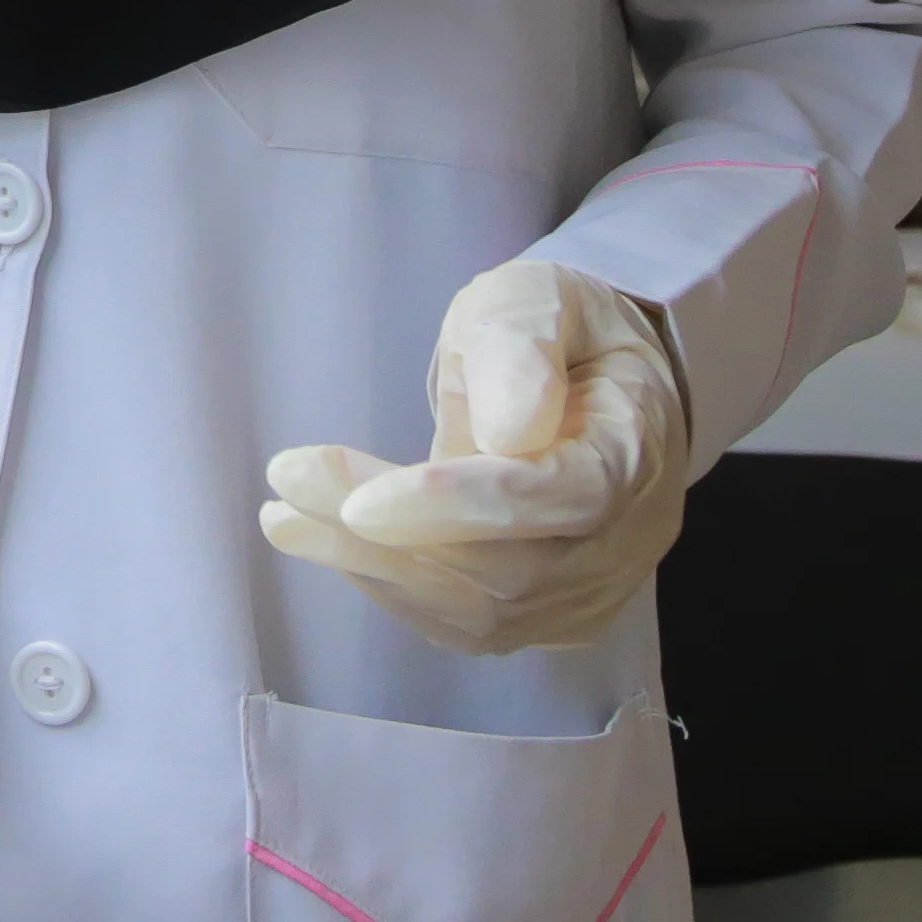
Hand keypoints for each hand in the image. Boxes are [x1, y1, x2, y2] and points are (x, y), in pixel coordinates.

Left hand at [256, 259, 692, 655]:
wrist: (593, 383)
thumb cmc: (558, 332)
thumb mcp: (536, 298)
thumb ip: (520, 349)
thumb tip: (511, 430)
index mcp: (637, 449)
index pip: (559, 499)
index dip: (459, 506)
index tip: (359, 502)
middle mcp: (625, 540)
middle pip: (510, 569)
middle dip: (387, 536)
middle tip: (288, 481)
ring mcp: (589, 589)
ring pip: (479, 611)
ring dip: (371, 566)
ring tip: (284, 514)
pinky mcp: (546, 616)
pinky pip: (465, 623)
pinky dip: (388, 585)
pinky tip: (326, 540)